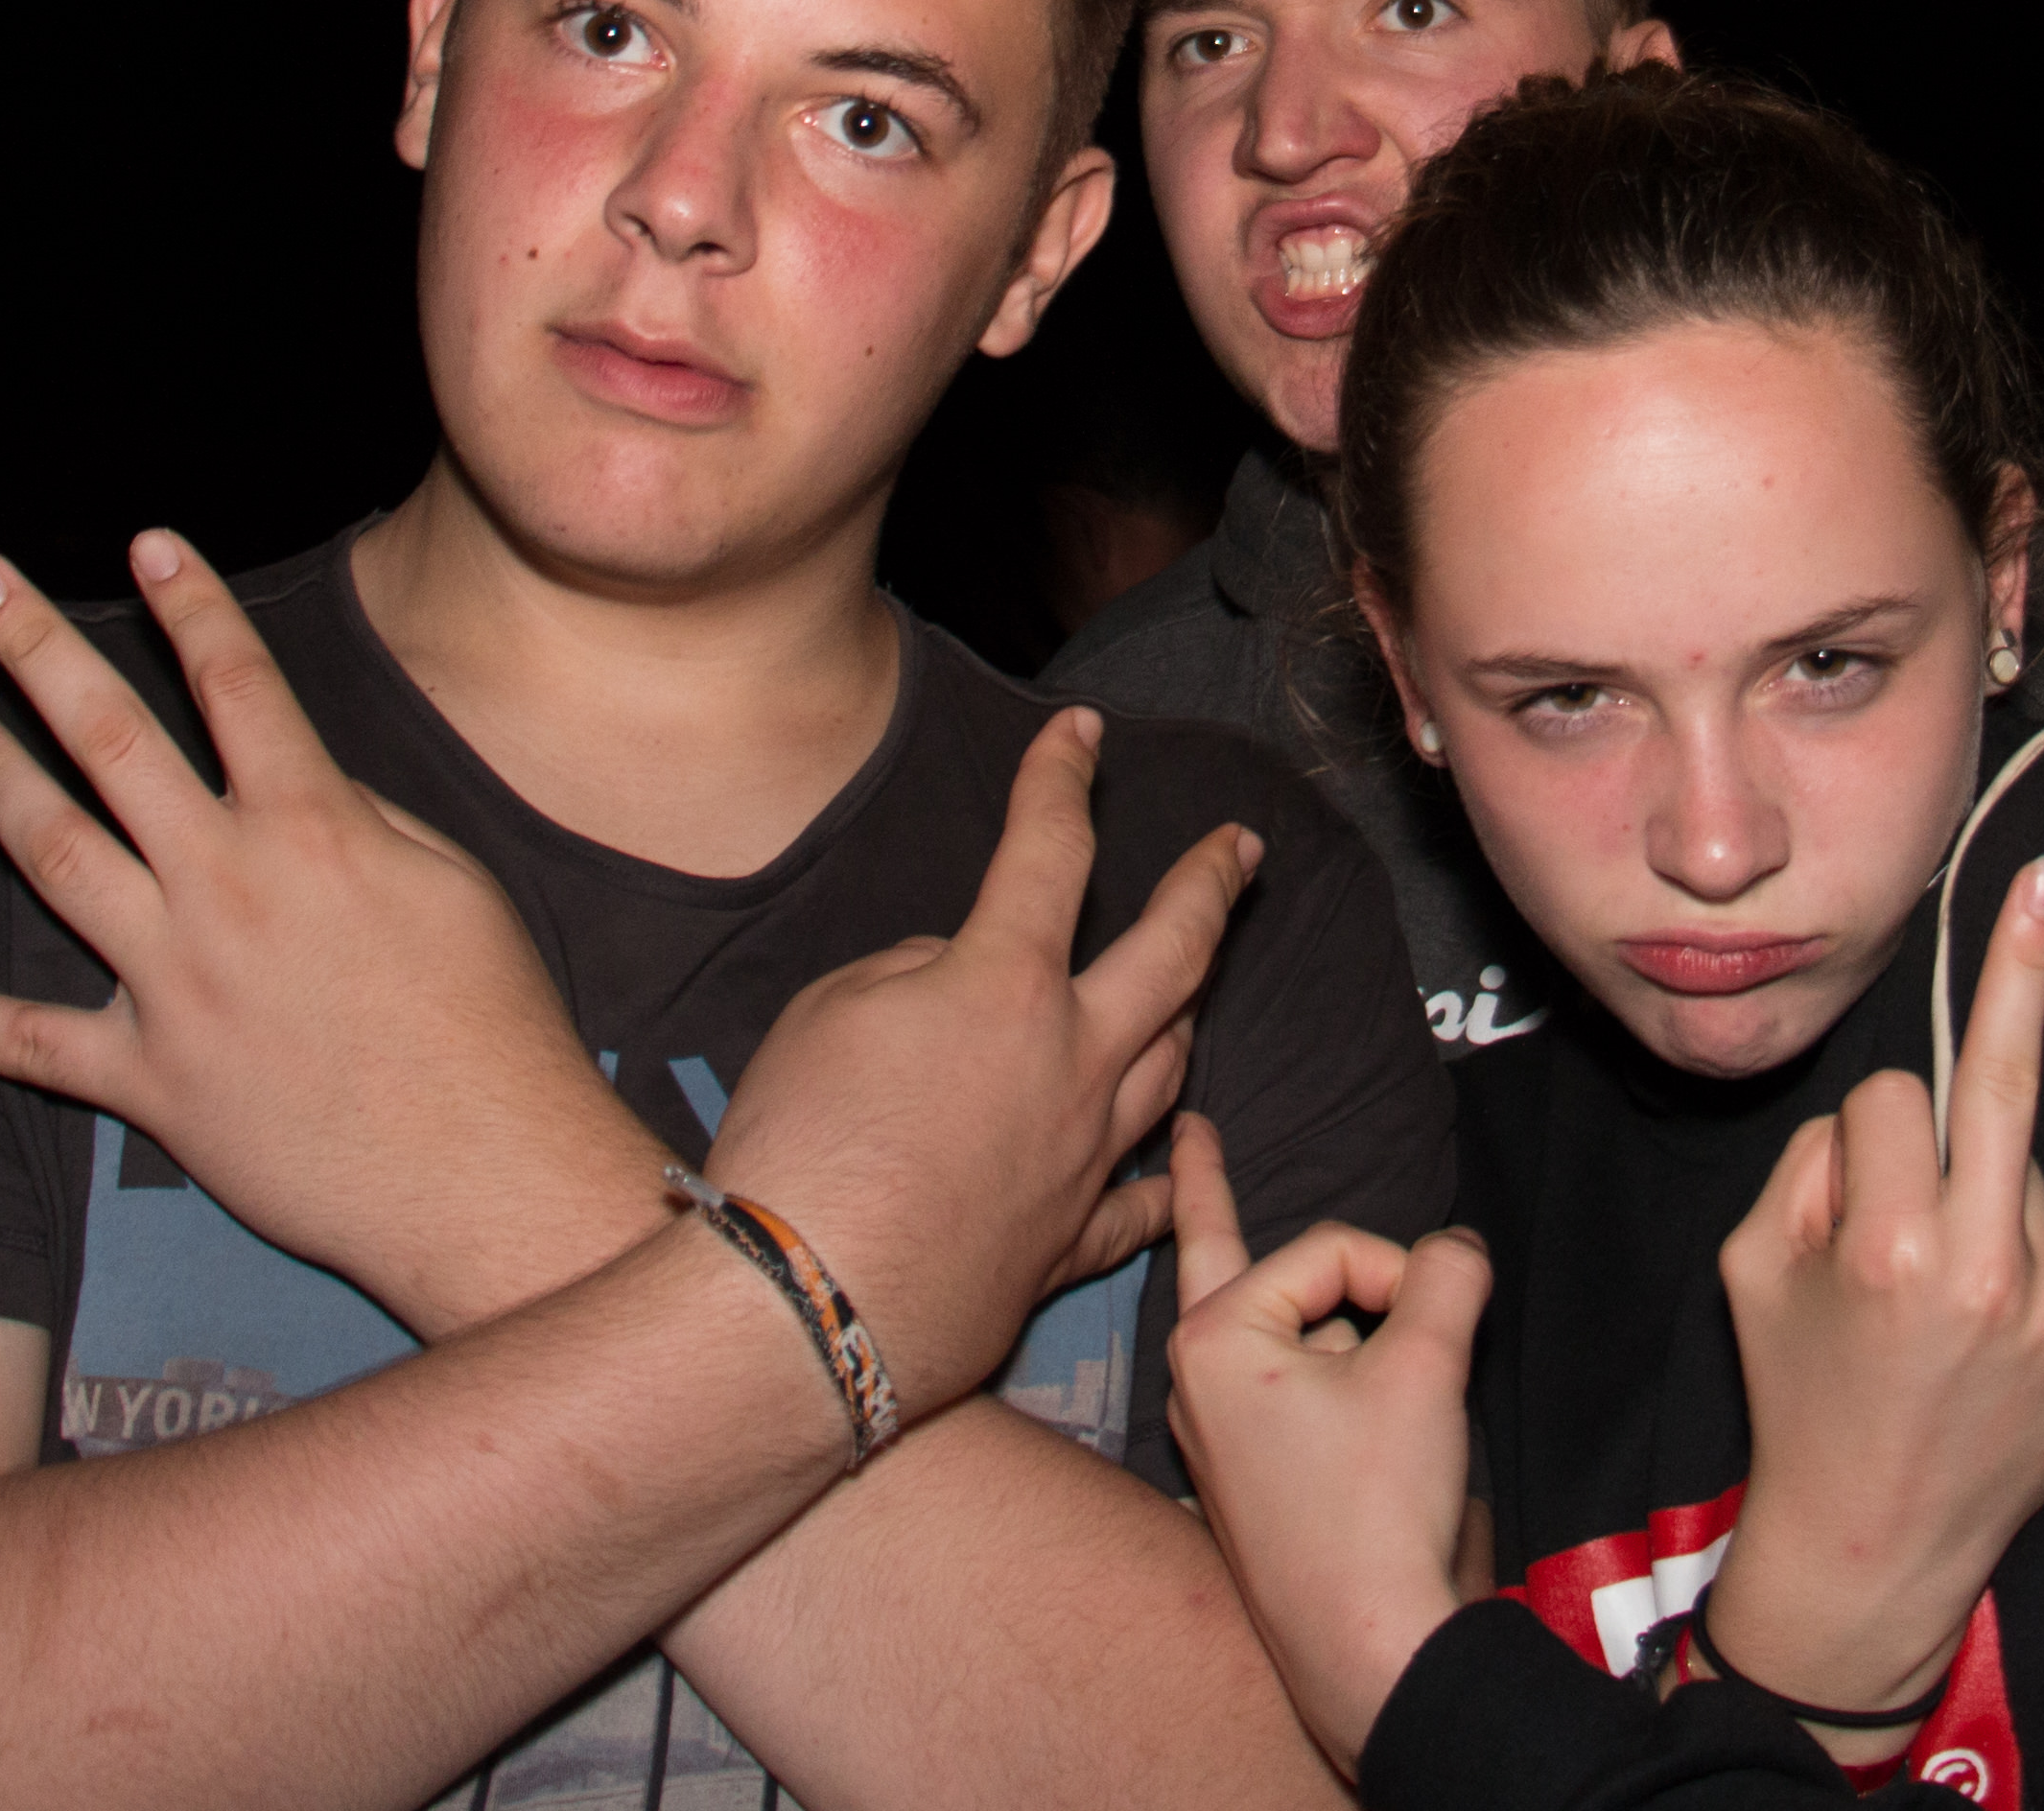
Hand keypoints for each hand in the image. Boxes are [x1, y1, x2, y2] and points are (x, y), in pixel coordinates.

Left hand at [0, 532, 673, 1340]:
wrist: (485, 1173)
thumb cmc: (490, 1023)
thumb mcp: (451, 884)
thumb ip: (362, 816)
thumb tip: (295, 776)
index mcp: (316, 831)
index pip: (238, 685)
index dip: (190, 605)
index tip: (146, 543)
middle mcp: (228, 890)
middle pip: (112, 740)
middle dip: (35, 647)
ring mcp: (177, 985)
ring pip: (54, 855)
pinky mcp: (149, 1081)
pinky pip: (24, 1041)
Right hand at [705, 709, 1259, 1419]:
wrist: (808, 1310)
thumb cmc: (803, 1149)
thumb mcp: (831, 1012)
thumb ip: (914, 973)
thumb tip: (960, 982)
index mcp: (1006, 987)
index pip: (1048, 852)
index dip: (1062, 779)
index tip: (1083, 733)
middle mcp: (1072, 1064)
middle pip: (1173, 955)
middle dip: (1211, 885)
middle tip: (1240, 849)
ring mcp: (1085, 1158)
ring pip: (1171, 1069)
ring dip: (1188, 1015)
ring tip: (1196, 988)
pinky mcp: (1069, 1244)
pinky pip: (1142, 1204)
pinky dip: (1162, 1179)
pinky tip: (1177, 1169)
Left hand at [1162, 1113, 1487, 1780]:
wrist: (1368, 1648)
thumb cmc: (1376, 1509)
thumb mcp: (1426, 1368)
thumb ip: (1446, 1278)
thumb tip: (1457, 1247)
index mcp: (1214, 1336)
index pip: (1331, 1250)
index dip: (1401, 1277)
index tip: (1435, 1324)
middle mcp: (1198, 1374)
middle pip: (1247, 1256)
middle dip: (1208, 1186)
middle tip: (1189, 1122)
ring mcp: (1218, 1425)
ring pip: (1293, 1326)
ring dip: (1339, 1323)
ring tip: (1365, 1356)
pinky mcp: (1253, 1467)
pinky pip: (1284, 1378)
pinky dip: (1321, 1361)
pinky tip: (1332, 1359)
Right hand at [1709, 854, 2043, 1738]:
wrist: (1875, 1547)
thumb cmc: (1796, 1396)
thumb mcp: (1753, 1268)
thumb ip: (1815, 1168)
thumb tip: (1888, 1115)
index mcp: (1892, 1248)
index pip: (1895, 1100)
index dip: (1863, 1133)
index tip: (1852, 1177)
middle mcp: (1990, 1270)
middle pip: (2006, 1082)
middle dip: (2021, 969)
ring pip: (2018, 1175)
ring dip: (1979, 1200)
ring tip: (1937, 1308)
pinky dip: (2018, 1256)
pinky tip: (1982, 1332)